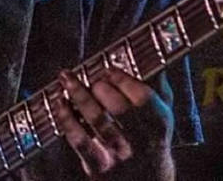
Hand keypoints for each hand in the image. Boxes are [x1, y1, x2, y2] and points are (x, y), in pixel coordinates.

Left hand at [53, 67, 173, 177]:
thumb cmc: (152, 138)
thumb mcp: (163, 114)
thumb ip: (158, 86)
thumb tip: (151, 53)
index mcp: (159, 124)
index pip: (143, 99)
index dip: (124, 80)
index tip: (109, 69)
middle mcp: (141, 142)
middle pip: (120, 110)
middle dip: (102, 88)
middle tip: (91, 78)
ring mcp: (119, 156)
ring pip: (98, 122)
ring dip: (79, 96)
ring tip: (67, 78)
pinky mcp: (99, 168)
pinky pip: (81, 142)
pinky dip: (68, 120)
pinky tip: (60, 103)